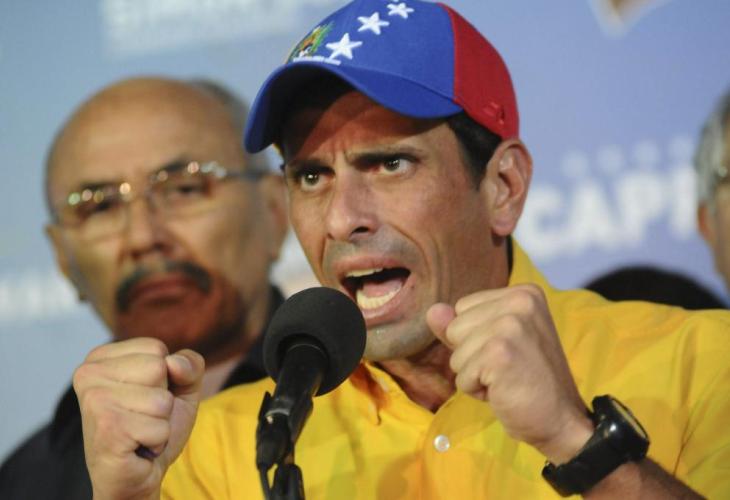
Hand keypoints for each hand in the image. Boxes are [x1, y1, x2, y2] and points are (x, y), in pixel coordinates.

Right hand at [73, 337, 203, 499]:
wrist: (135, 475)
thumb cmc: (152, 427)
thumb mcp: (180, 387)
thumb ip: (189, 364)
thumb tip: (174, 363)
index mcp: (100, 358)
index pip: (156, 349)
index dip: (165, 376)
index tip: (144, 396)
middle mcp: (88, 374)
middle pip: (159, 368)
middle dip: (163, 399)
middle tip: (141, 417)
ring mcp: (94, 401)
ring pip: (162, 400)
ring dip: (161, 422)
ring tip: (139, 432)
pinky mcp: (107, 429)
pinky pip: (160, 427)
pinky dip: (158, 440)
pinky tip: (137, 447)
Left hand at [427, 284, 592, 463]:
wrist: (561, 419)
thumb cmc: (527, 380)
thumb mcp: (494, 344)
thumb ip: (462, 325)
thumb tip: (432, 310)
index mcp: (523, 292)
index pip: (462, 308)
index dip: (476, 337)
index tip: (508, 352)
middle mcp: (520, 301)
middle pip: (455, 327)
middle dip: (472, 355)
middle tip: (507, 368)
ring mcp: (510, 325)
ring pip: (455, 353)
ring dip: (474, 374)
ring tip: (506, 379)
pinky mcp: (500, 352)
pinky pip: (461, 375)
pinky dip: (476, 390)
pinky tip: (504, 390)